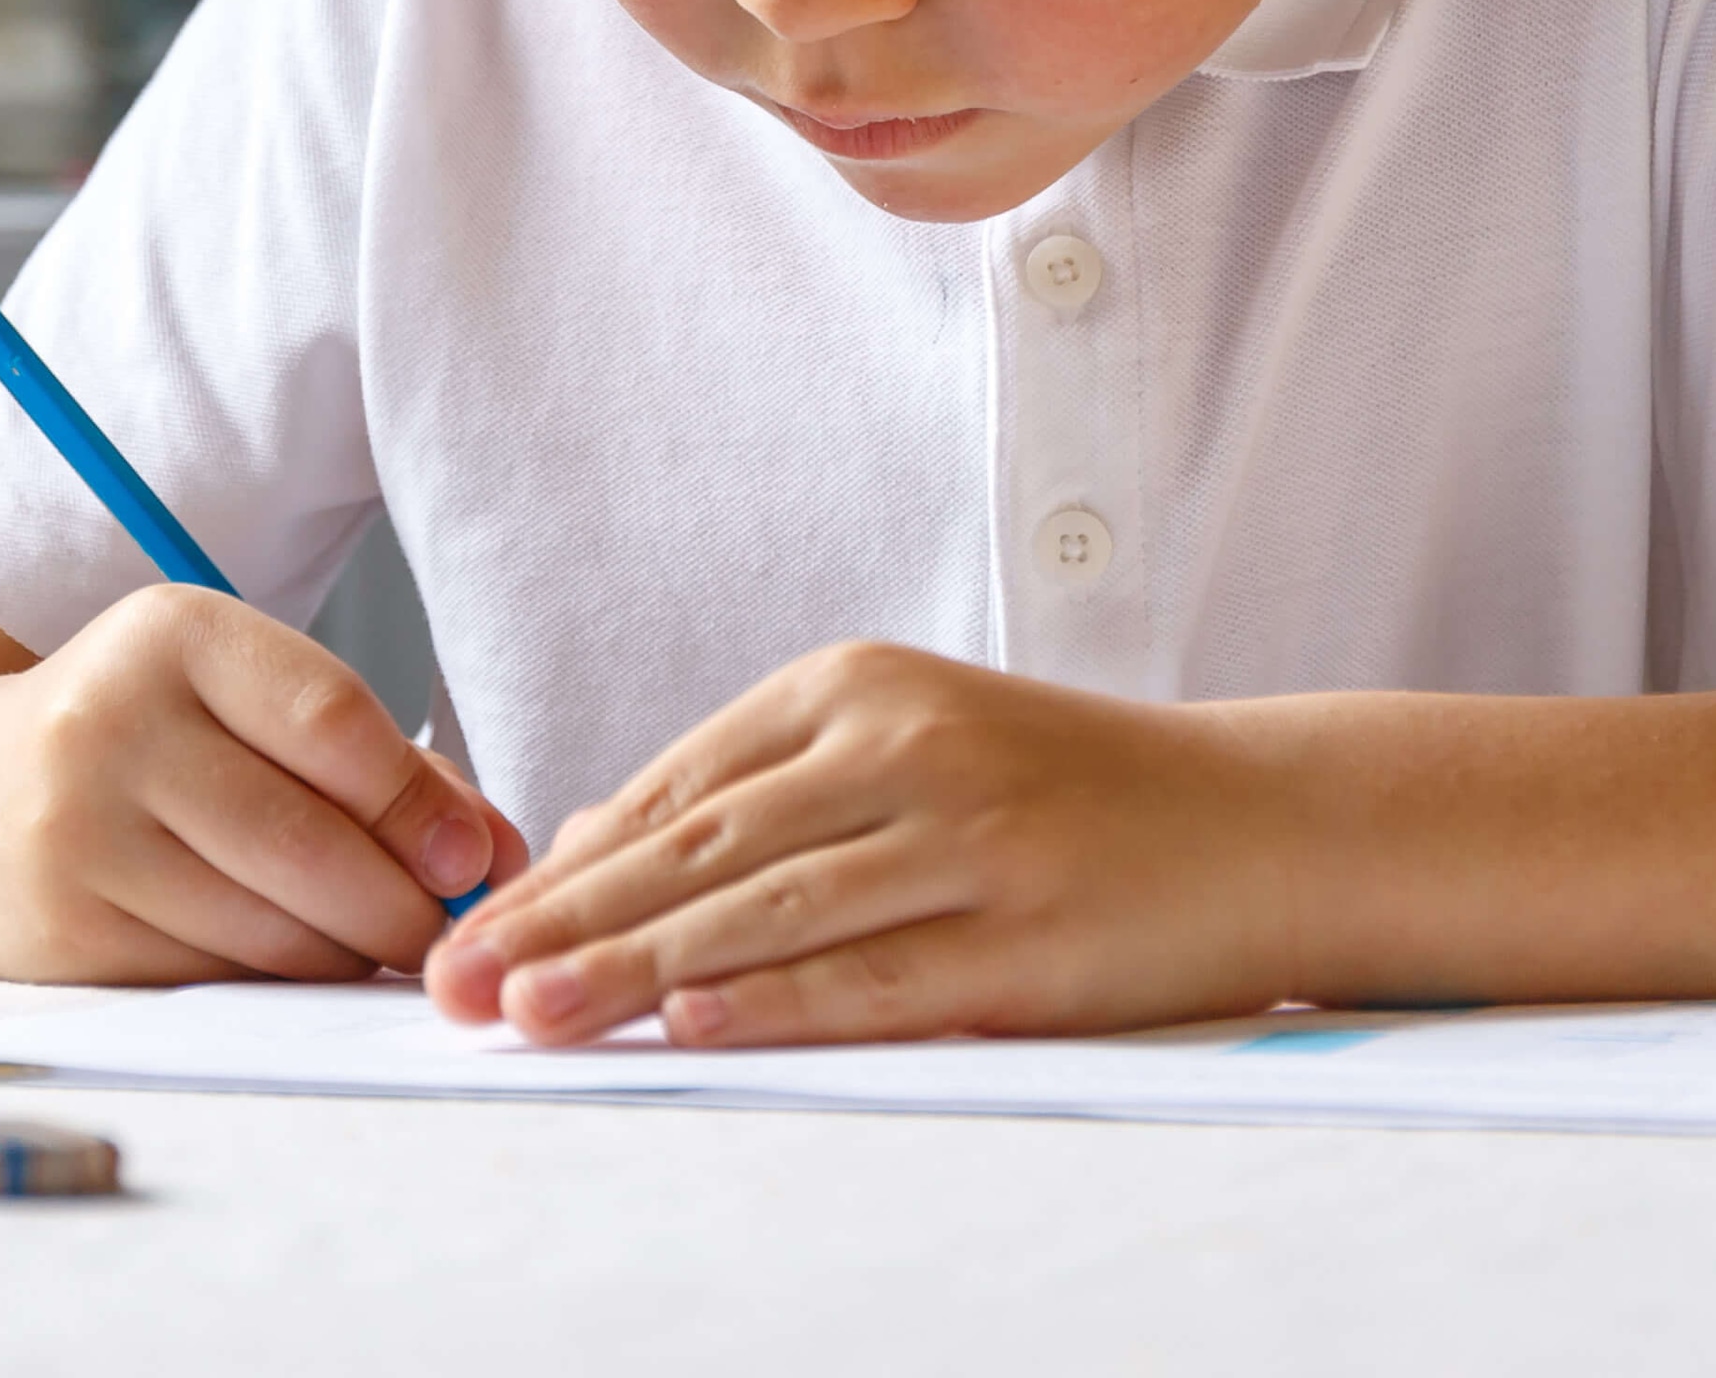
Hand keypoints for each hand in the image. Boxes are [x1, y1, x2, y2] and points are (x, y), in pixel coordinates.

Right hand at [0, 583, 528, 983]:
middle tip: (445, 931)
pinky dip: (275, 983)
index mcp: (170, 633)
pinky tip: (295, 965)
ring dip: (346, 953)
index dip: (422, 804)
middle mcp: (108, 723)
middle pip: (304, 840)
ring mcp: (72, 834)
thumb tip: (495, 856)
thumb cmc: (138, 743)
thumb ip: (372, 763)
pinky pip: (209, 977)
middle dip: (401, 904)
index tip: (476, 859)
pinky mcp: (55, 933)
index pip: (331, 721)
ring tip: (378, 946)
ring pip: (263, 925)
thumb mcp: (237, 704)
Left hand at [422, 642, 1299, 1046]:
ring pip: (770, 909)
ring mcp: (971, 837)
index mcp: (856, 689)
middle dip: (561, 922)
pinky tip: (696, 1026)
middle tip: (454, 984)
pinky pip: (881, 973)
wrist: (1261, 819)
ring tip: (533, 1013)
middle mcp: (904, 746)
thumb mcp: (904, 752)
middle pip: (699, 845)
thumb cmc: (1062, 796)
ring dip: (637, 970)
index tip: (460, 931)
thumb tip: (589, 855)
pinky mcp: (1028, 932)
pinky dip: (782, 1001)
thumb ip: (758, 799)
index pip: (673, 787)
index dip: (559, 869)